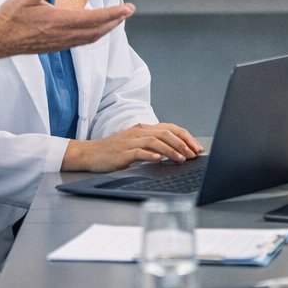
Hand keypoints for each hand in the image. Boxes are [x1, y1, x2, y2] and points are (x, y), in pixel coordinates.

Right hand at [0, 0, 132, 60]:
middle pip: (97, 29)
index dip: (113, 13)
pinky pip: (82, 41)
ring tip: (117, 19)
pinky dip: (94, 33)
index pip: (93, 17)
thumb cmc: (10, 16)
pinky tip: (96, 29)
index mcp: (59, 21)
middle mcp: (64, 35)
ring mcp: (61, 43)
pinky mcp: (56, 46)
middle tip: (129, 11)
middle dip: (115, 20)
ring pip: (90, 37)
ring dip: (106, 27)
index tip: (127, 8)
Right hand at [63, 122, 204, 172]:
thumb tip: (176, 150)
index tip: (197, 147)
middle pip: (166, 133)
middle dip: (183, 144)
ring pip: (156, 141)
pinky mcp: (122, 152)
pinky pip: (139, 152)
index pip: (171, 128)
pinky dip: (151, 155)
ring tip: (182, 159)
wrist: (90, 153)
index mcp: (145, 128)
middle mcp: (140, 131)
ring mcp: (131, 141)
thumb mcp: (136, 143)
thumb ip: (153, 144)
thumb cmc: (114, 150)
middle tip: (193, 154)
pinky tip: (159, 160)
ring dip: (171, 150)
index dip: (186, 137)